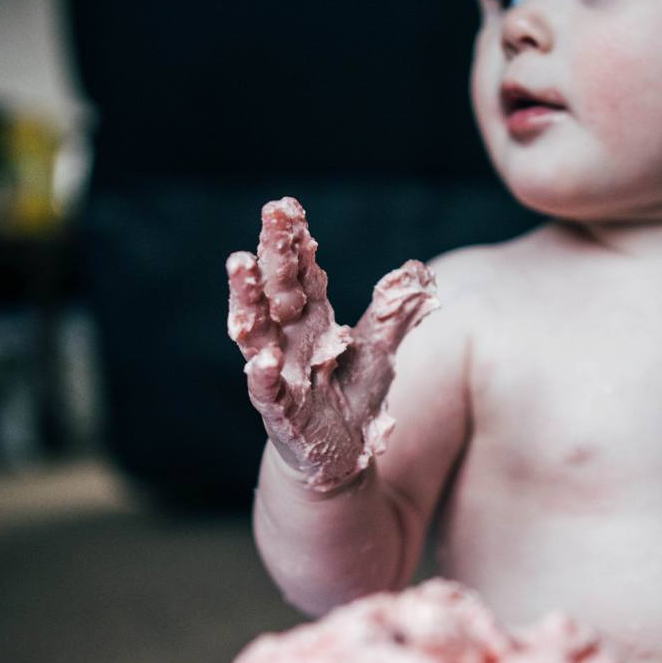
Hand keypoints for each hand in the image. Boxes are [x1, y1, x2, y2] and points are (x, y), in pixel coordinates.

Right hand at [226, 198, 437, 492]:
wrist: (338, 456)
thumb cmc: (351, 397)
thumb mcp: (380, 351)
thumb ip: (396, 312)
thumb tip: (421, 270)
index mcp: (312, 320)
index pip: (301, 273)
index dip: (295, 240)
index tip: (288, 206)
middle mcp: (289, 341)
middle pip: (278, 289)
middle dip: (273, 251)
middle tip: (271, 213)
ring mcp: (280, 374)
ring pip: (257, 331)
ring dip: (247, 299)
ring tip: (240, 265)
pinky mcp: (281, 413)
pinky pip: (268, 393)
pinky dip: (263, 377)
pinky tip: (263, 361)